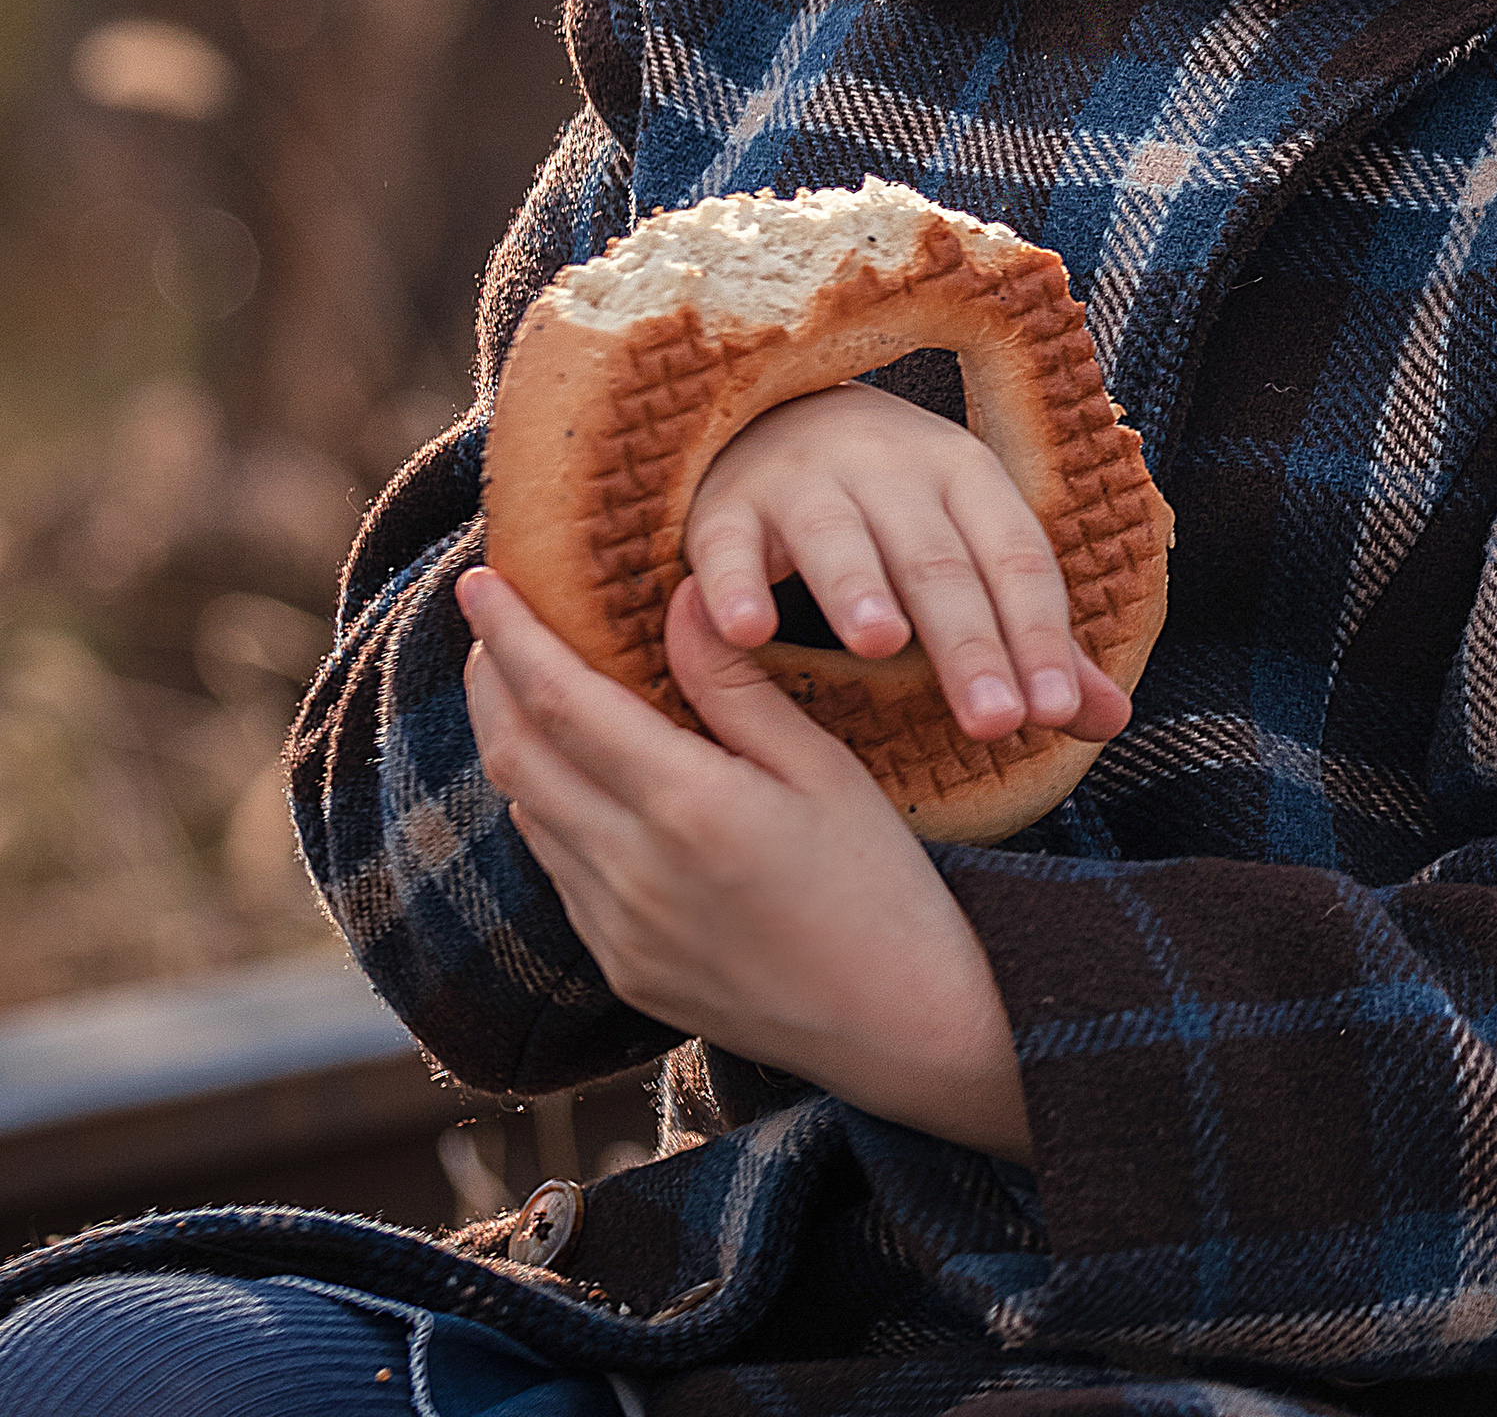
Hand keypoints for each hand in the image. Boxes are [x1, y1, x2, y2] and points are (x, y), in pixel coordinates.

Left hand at [457, 564, 1031, 1159]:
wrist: (902, 1029)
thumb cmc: (882, 885)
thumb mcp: (825, 765)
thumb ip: (736, 684)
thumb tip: (679, 597)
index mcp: (686, 808)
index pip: (561, 701)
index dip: (510, 636)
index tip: (480, 581)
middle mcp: (630, 874)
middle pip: (517, 757)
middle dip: (491, 680)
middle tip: (492, 619)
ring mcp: (617, 932)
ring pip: (528, 814)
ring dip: (513, 741)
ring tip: (525, 683)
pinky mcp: (623, 970)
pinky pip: (559, 870)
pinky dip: (548, 805)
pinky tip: (576, 775)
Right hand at [683, 381, 1129, 749]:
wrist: (776, 415)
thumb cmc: (895, 510)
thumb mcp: (970, 550)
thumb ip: (1030, 637)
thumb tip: (1114, 720)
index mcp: (965, 476)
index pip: (1014, 557)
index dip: (1038, 634)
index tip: (1055, 713)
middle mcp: (891, 466)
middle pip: (936, 560)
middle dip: (967, 641)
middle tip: (992, 721)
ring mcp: (804, 479)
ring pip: (837, 536)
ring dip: (858, 588)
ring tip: (881, 644)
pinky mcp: (726, 504)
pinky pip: (727, 545)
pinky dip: (733, 584)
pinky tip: (744, 630)